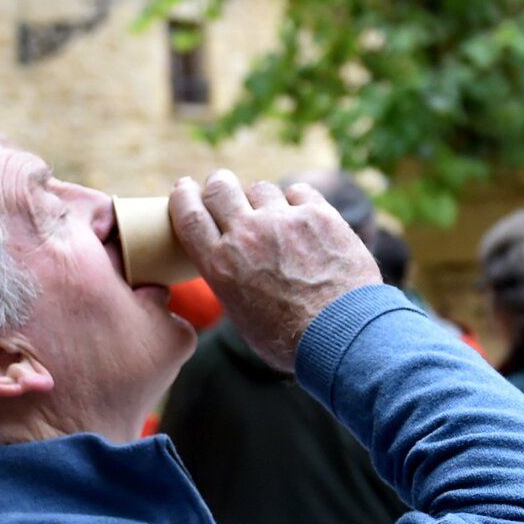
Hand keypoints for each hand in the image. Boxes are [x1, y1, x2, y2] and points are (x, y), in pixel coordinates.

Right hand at [170, 171, 382, 372]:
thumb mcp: (241, 314)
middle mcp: (246, 235)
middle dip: (218, 185)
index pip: (188, 214)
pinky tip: (304, 219)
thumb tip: (231, 264)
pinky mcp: (318, 214)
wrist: (341, 335)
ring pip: (261, 188)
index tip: (184, 187)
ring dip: (262, 200)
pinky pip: (298, 191)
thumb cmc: (290, 339)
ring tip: (275, 219)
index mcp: (220, 264)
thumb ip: (230, 278)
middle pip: (219, 188)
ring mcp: (283, 220)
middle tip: (222, 188)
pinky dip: (297, 202)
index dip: (182, 195)